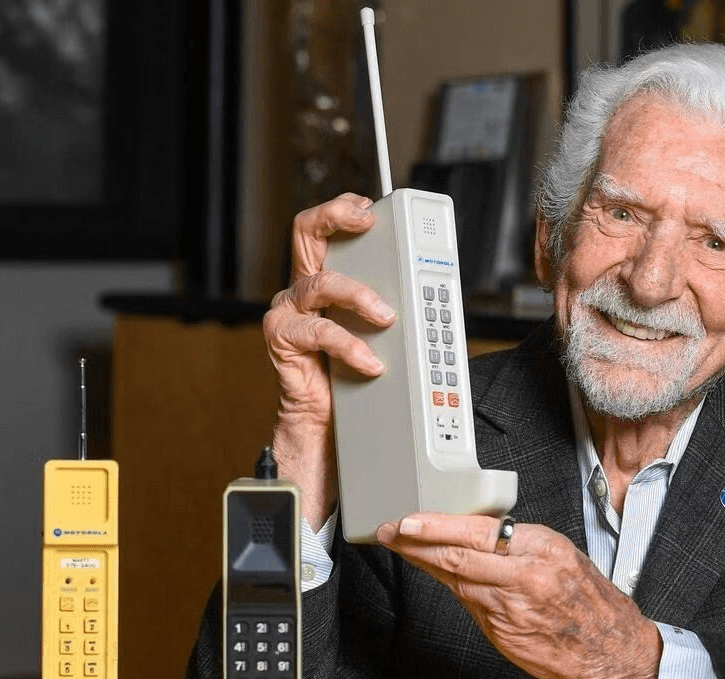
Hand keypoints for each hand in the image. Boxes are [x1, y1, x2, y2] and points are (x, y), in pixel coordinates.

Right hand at [263, 193, 392, 524]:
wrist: (329, 427)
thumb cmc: (357, 379)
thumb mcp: (386, 337)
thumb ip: (401, 310)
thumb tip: (442, 299)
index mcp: (329, 280)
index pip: (330, 229)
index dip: (347, 208)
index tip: (373, 204)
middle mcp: (305, 289)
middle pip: (307, 231)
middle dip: (337, 216)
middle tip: (367, 220)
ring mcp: (291, 313)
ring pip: (321, 282)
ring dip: (359, 295)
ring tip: (387, 316)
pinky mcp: (283, 341)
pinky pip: (318, 331)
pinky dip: (349, 345)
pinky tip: (371, 361)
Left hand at [375, 513, 662, 678]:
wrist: (614, 653)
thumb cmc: (592, 604)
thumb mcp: (562, 558)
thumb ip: (519, 547)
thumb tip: (475, 536)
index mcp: (543, 549)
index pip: (477, 531)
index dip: (435, 526)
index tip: (408, 520)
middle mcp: (525, 576)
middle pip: (457, 555)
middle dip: (417, 543)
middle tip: (390, 531)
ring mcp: (512, 608)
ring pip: (457, 581)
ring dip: (427, 565)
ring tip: (405, 550)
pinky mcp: (504, 634)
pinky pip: (470, 607)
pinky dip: (453, 590)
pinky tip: (440, 579)